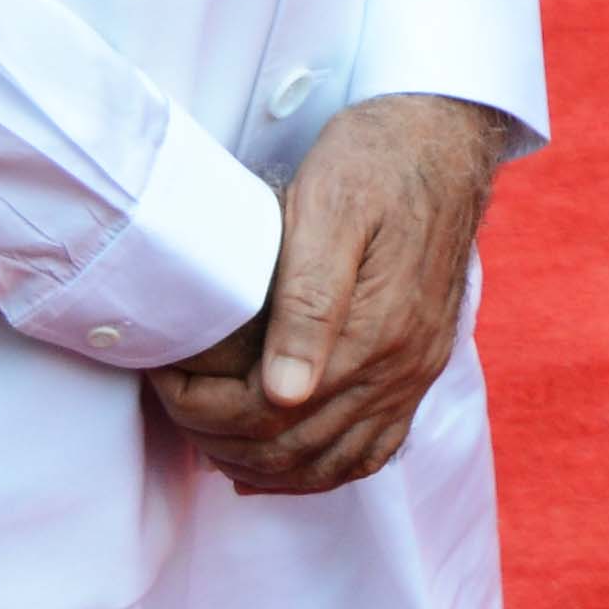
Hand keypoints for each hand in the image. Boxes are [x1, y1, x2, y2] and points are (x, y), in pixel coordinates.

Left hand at [145, 93, 509, 494]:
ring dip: (265, 466)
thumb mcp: (331, 208)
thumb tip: (284, 393)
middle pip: (295, 448)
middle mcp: (402, 366)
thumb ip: (310, 300)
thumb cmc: (375, 161)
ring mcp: (416, 372)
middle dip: (220, 439)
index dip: (204, 411)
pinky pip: (374, 449)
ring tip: (211, 439)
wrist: (443, 138)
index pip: (270, 414)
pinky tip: (281, 463)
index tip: (165, 378)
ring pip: (333, 462)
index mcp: (376, 331)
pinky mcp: (421, 367)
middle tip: (174, 405)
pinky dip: (321, 470)